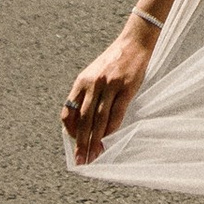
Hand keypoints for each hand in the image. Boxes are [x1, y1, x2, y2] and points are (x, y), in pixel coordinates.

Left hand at [62, 22, 156, 165]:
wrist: (135, 42)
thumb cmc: (114, 61)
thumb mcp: (94, 74)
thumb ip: (87, 94)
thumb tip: (83, 122)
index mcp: (81, 81)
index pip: (69, 111)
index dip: (70, 130)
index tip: (74, 143)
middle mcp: (92, 83)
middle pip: (84, 120)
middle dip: (81, 142)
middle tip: (80, 160)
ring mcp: (109, 85)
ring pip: (99, 119)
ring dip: (96, 140)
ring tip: (94, 155)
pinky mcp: (126, 87)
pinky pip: (117, 112)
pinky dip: (112, 127)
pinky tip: (109, 138)